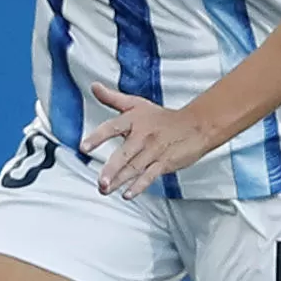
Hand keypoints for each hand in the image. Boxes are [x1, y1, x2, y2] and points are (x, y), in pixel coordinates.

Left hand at [82, 84, 211, 197]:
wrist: (196, 125)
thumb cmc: (164, 117)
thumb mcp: (136, 103)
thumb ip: (112, 98)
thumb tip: (94, 86)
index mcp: (134, 120)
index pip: (113, 127)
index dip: (98, 137)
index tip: (84, 147)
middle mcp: (143, 136)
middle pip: (125, 154)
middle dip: (112, 169)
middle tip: (101, 181)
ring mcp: (154, 151)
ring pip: (135, 168)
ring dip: (120, 180)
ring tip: (106, 189)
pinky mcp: (164, 163)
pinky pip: (150, 176)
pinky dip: (139, 186)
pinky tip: (128, 194)